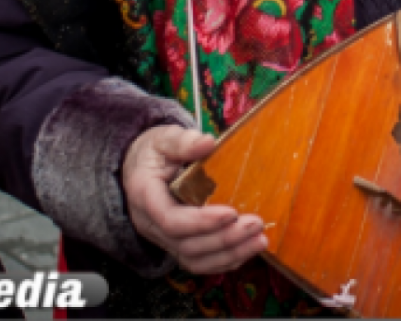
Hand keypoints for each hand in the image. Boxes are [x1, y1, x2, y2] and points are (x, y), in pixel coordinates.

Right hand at [122, 125, 266, 274]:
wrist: (142, 167)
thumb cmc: (154, 152)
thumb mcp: (164, 138)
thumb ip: (183, 142)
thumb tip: (207, 142)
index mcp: (145, 196)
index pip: (170, 220)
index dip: (201, 221)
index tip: (232, 212)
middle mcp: (151, 224)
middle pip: (186, 245)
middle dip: (223, 239)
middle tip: (255, 225)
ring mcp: (163, 238)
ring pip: (193, 260)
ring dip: (229, 254)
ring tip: (259, 241)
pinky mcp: (177, 244)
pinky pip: (199, 263)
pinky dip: (224, 261)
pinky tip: (248, 249)